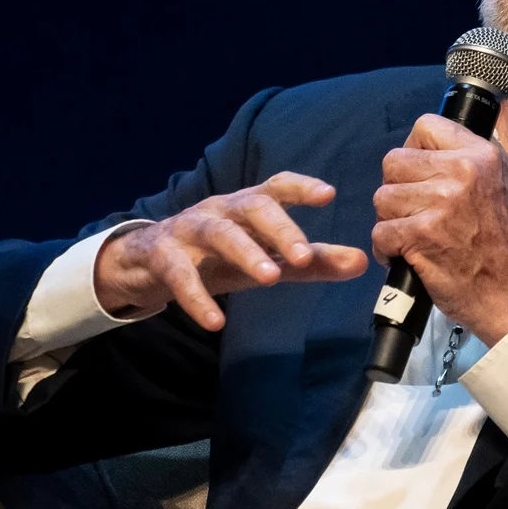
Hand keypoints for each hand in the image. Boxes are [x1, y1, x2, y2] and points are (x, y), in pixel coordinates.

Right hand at [95, 172, 367, 330]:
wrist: (146, 262)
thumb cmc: (218, 255)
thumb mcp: (266, 258)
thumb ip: (312, 262)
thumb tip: (362, 263)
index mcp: (247, 206)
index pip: (276, 187)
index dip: (300, 187)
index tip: (328, 194)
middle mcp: (220, 210)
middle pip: (251, 206)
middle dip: (279, 227)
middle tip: (304, 256)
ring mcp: (189, 229)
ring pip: (217, 233)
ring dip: (245, 252)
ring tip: (270, 277)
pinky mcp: (162, 256)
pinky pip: (179, 273)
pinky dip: (196, 297)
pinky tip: (215, 322)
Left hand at [372, 115, 507, 345]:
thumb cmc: (499, 246)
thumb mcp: (493, 186)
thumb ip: (460, 164)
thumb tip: (418, 150)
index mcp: (480, 155)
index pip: (426, 125)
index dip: (414, 149)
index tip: (419, 174)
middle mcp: (462, 171)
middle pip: (394, 161)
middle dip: (396, 190)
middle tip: (414, 213)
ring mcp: (440, 203)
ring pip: (382, 198)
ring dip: (390, 221)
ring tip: (413, 237)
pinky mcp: (421, 234)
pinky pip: (380, 231)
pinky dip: (387, 249)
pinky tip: (407, 256)